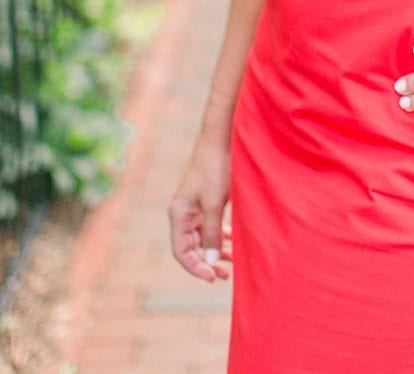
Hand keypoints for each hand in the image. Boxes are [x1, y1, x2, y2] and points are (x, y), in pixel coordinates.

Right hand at [167, 137, 234, 282]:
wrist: (223, 136)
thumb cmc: (217, 166)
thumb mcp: (215, 202)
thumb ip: (212, 232)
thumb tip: (211, 261)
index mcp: (179, 213)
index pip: (182, 251)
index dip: (196, 268)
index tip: (215, 277)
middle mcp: (183, 211)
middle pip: (192, 246)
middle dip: (207, 261)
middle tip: (226, 274)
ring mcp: (195, 205)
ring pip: (203, 236)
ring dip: (216, 249)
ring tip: (234, 260)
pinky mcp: (208, 198)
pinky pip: (211, 224)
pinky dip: (221, 234)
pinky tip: (234, 240)